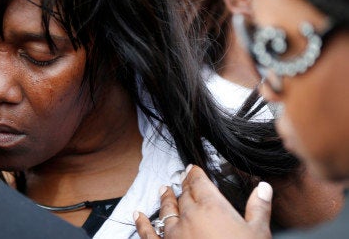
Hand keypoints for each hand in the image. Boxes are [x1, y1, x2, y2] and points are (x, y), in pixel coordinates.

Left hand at [134, 165, 272, 238]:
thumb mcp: (259, 232)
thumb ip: (259, 208)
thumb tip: (264, 188)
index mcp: (211, 207)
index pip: (199, 183)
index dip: (195, 174)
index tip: (192, 169)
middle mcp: (189, 216)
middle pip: (184, 196)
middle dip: (183, 186)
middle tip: (181, 178)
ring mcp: (173, 234)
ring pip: (166, 211)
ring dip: (165, 200)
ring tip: (163, 190)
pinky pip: (148, 234)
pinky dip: (142, 223)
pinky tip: (137, 215)